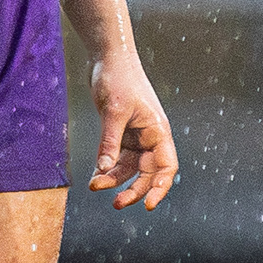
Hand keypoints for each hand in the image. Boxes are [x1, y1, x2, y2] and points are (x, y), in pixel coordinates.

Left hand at [87, 51, 177, 210]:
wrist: (108, 57)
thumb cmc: (119, 78)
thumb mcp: (114, 111)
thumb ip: (110, 142)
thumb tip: (104, 169)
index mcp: (158, 131)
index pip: (166, 167)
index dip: (160, 187)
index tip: (149, 205)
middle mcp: (150, 136)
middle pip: (146, 172)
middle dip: (133, 189)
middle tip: (116, 203)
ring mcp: (136, 135)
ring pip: (129, 167)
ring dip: (114, 179)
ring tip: (96, 187)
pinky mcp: (121, 132)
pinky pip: (117, 157)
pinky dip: (107, 167)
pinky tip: (96, 177)